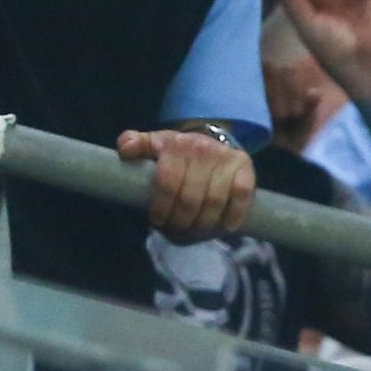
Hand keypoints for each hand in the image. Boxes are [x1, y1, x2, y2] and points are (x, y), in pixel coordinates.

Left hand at [119, 126, 255, 241]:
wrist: (211, 138)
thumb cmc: (177, 150)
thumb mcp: (154, 143)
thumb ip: (136, 144)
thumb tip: (125, 150)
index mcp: (175, 144)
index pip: (167, 183)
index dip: (161, 207)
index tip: (157, 221)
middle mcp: (202, 149)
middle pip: (190, 198)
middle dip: (180, 221)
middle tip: (176, 230)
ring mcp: (225, 158)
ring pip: (214, 201)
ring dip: (204, 224)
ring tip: (195, 232)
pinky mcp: (245, 167)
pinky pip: (242, 195)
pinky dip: (235, 214)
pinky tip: (226, 227)